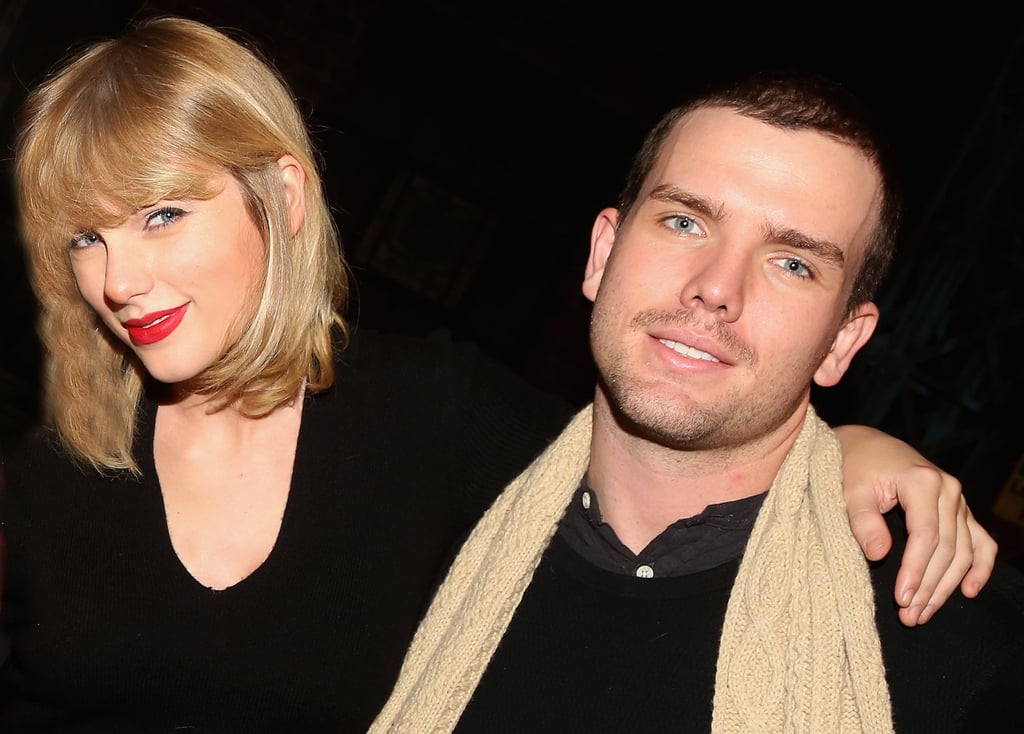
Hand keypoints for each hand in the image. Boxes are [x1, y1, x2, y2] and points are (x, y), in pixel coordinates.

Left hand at [834, 424, 997, 626]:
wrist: (864, 445)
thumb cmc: (853, 466)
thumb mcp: (850, 491)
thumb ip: (864, 521)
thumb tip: (879, 555)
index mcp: (922, 481)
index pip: (926, 537)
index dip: (915, 571)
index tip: (901, 599)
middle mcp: (947, 489)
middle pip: (947, 549)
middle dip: (929, 586)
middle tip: (910, 615)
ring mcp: (957, 499)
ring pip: (964, 551)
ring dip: (947, 585)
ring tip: (924, 612)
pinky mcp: (958, 508)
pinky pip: (980, 540)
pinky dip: (979, 566)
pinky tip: (969, 590)